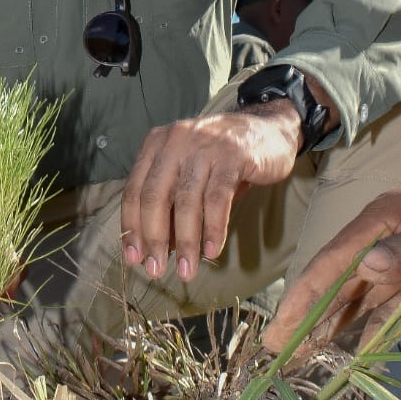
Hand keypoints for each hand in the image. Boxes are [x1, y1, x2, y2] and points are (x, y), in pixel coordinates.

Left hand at [122, 101, 301, 281]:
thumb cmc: (222, 158)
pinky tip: (211, 251)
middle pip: (155, 196)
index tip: (134, 257)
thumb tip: (158, 246)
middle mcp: (175, 141)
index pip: (134, 189)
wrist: (268, 128)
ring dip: (185, 242)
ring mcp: (203, 146)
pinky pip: (217, 200)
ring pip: (187, 201)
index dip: (131, 226)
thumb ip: (172, 202)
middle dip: (154, 238)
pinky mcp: (233, 156)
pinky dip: (213, 229)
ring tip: (187, 270)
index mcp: (156, 144)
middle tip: (155, 270)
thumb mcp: (190, 172)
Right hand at [263, 165, 400, 355]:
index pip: (330, 263)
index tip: (282, 321)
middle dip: (306, 315)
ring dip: (330, 324)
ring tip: (302, 350)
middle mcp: (377, 247)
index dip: (303, 294)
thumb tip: (366, 268)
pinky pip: (387, 309)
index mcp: (373, 224)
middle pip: (335, 285)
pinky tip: (351, 347)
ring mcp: (396, 266)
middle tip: (277, 346)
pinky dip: (369, 328)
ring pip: (356, 300)